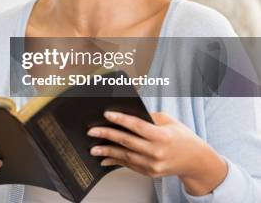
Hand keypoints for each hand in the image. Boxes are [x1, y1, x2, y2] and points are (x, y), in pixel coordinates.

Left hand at [87, 111, 226, 195]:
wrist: (196, 161)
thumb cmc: (181, 137)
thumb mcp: (169, 121)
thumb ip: (149, 117)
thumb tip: (127, 113)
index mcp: (163, 136)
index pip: (138, 126)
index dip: (121, 120)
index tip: (107, 114)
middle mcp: (157, 152)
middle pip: (128, 142)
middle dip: (107, 135)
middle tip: (92, 131)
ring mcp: (153, 165)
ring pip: (126, 156)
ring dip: (107, 152)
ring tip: (93, 147)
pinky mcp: (150, 173)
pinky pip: (129, 166)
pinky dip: (116, 161)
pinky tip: (104, 158)